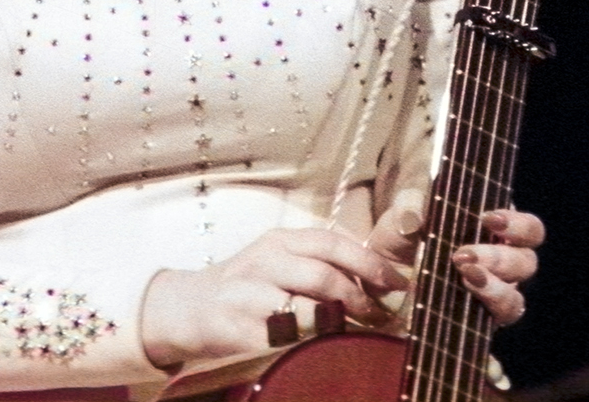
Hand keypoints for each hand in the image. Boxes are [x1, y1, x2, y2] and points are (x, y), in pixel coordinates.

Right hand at [139, 228, 409, 367]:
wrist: (190, 306)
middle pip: (323, 277)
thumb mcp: (280, 259)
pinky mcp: (238, 330)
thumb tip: (380, 278)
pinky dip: (309, 345)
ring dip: (338, 324)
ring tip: (353, 332)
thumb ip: (321, 261)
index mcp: (279, 241)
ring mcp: (248, 296)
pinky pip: (285, 342)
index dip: (370, 263)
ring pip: (306, 310)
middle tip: (379, 316)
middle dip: (359, 299)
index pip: (332, 242)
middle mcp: (263, 262)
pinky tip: (320, 347)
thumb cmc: (249, 284)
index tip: (397, 283)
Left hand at [365, 201, 542, 325]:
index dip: (518, 225)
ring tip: (465, 279)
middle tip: (464, 255)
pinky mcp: (475, 327)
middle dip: (500, 258)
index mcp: (492, 233)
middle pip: (526, 263)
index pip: (527, 229)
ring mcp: (489, 300)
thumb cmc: (401, 237)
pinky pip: (492, 341)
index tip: (488, 219)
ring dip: (494, 290)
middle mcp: (499, 267)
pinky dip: (490, 344)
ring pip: (514, 300)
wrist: (379, 276)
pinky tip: (479, 337)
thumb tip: (413, 218)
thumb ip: (409, 207)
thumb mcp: (400, 216)